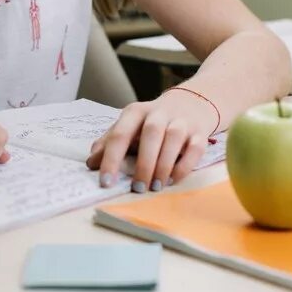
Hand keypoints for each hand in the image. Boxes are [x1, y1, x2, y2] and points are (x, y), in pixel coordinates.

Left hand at [86, 92, 215, 191]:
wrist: (191, 103)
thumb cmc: (152, 121)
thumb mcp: (129, 126)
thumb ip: (110, 142)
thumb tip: (91, 163)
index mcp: (136, 112)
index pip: (120, 134)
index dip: (111, 158)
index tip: (106, 182)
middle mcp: (159, 113)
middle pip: (151, 133)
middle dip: (143, 163)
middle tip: (137, 188)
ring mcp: (182, 121)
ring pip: (174, 138)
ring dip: (164, 165)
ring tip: (155, 187)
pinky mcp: (200, 133)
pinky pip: (195, 148)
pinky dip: (184, 166)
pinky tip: (173, 180)